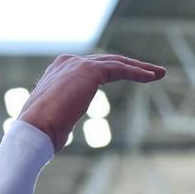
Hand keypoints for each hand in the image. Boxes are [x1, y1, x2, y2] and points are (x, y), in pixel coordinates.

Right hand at [19, 54, 164, 150]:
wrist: (34, 130)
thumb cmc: (42, 132)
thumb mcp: (56, 119)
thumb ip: (63, 114)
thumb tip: (63, 129)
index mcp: (58, 71)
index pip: (94, 67)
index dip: (116, 70)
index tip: (133, 76)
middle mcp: (67, 62)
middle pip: (108, 61)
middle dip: (133, 65)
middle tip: (154, 72)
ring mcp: (77, 64)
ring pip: (117, 62)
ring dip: (141, 68)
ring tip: (160, 73)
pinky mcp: (88, 70)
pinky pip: (119, 69)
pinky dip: (137, 72)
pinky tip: (152, 77)